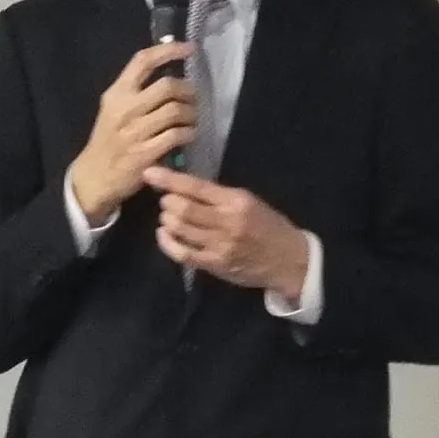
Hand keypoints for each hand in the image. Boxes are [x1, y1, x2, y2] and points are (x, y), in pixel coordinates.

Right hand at [68, 43, 196, 223]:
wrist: (94, 177)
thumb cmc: (107, 141)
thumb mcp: (112, 110)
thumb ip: (135, 92)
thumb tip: (170, 76)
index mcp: (116, 93)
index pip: (143, 61)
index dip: (169, 50)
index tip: (190, 49)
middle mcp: (125, 109)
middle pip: (167, 86)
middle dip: (187, 90)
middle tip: (193, 97)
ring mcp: (135, 131)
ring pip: (175, 110)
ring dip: (191, 113)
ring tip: (192, 118)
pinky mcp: (145, 153)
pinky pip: (176, 135)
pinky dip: (188, 133)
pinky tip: (189, 135)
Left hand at [141, 166, 308, 294]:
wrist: (288, 260)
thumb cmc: (268, 226)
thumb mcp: (250, 202)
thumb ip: (219, 196)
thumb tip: (186, 187)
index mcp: (237, 201)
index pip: (197, 187)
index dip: (170, 179)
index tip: (150, 172)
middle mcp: (227, 222)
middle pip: (183, 208)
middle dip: (167, 201)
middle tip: (165, 199)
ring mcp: (219, 246)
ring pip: (180, 229)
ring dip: (167, 219)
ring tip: (167, 215)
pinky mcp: (214, 265)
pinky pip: (182, 253)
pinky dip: (167, 242)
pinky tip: (164, 234)